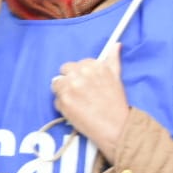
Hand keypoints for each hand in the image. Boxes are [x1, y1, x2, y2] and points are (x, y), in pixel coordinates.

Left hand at [54, 42, 131, 159]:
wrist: (116, 126)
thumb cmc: (116, 103)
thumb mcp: (116, 77)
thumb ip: (112, 60)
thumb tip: (116, 45)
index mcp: (93, 66)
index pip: (75, 64)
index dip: (79, 75)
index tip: (85, 82)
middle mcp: (80, 73)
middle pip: (63, 71)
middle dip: (69, 80)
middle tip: (79, 92)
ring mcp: (70, 87)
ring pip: (56, 84)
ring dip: (63, 92)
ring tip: (77, 102)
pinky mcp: (63, 101)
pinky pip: (56, 100)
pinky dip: (63, 105)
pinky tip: (76, 110)